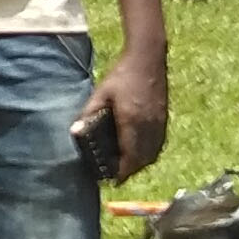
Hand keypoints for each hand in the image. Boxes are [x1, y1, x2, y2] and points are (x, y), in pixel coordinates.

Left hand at [83, 47, 168, 181]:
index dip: (122, 172)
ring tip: (126, 168)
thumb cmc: (121, 75)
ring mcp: (159, 123)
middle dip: (130, 171)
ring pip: (153, 154)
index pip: (129, 156)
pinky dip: (149, 154)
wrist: (148, 58)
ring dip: (140, 164)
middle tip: (116, 177)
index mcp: (132, 120)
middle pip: (142, 159)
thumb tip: (75, 132)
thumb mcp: (101, 93)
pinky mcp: (164, 119)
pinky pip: (158, 145)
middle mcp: (149, 126)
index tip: (112, 180)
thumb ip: (88, 113)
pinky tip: (139, 153)